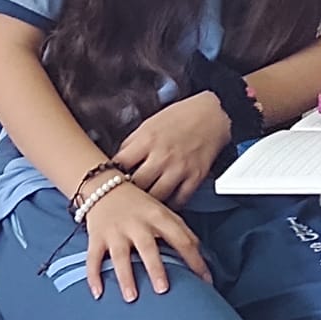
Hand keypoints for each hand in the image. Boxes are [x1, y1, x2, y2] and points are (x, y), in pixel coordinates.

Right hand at [82, 181, 208, 301]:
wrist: (102, 185)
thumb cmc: (136, 203)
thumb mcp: (162, 210)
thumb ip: (180, 229)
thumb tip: (200, 252)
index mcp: (157, 216)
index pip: (181, 239)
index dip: (195, 260)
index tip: (205, 280)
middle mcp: (136, 224)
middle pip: (147, 247)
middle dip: (155, 268)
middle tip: (163, 289)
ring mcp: (115, 231)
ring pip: (120, 256)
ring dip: (125, 277)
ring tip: (131, 297)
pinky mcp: (97, 237)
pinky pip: (93, 258)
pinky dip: (93, 276)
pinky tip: (98, 293)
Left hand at [112, 91, 232, 208]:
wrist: (211, 114)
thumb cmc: (179, 116)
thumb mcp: (149, 124)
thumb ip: (133, 144)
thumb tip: (118, 162)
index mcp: (146, 140)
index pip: (120, 164)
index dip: (111, 174)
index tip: (109, 179)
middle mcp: (162, 156)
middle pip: (137, 185)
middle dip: (129, 191)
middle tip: (125, 195)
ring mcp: (179, 168)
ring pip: (156, 197)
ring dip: (148, 201)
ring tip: (143, 203)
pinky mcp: (195, 177)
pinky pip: (179, 200)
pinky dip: (170, 205)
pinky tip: (164, 202)